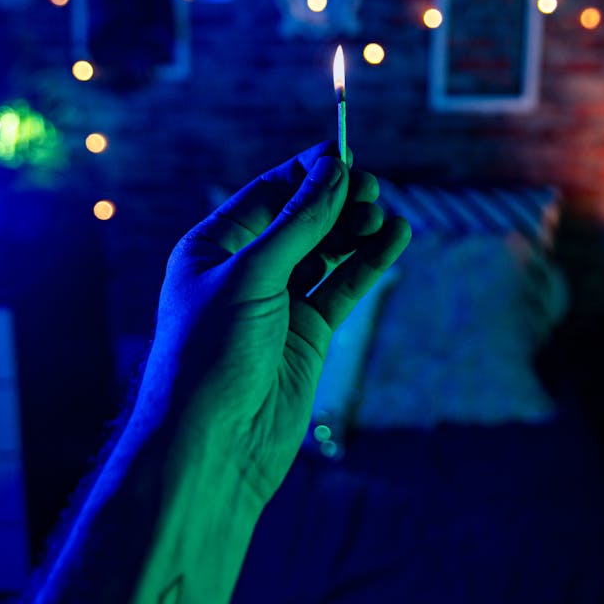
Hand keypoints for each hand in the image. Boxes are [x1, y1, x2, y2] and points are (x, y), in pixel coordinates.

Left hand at [140, 141, 410, 504]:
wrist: (213, 446)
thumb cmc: (209, 356)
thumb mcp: (251, 277)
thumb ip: (297, 224)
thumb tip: (332, 171)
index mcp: (215, 246)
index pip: (268, 192)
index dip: (308, 173)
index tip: (346, 157)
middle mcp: (247, 270)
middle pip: (301, 218)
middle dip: (336, 200)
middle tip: (371, 189)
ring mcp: (280, 302)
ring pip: (327, 251)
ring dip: (355, 230)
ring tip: (384, 215)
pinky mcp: (308, 334)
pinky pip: (343, 287)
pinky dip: (368, 263)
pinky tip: (394, 239)